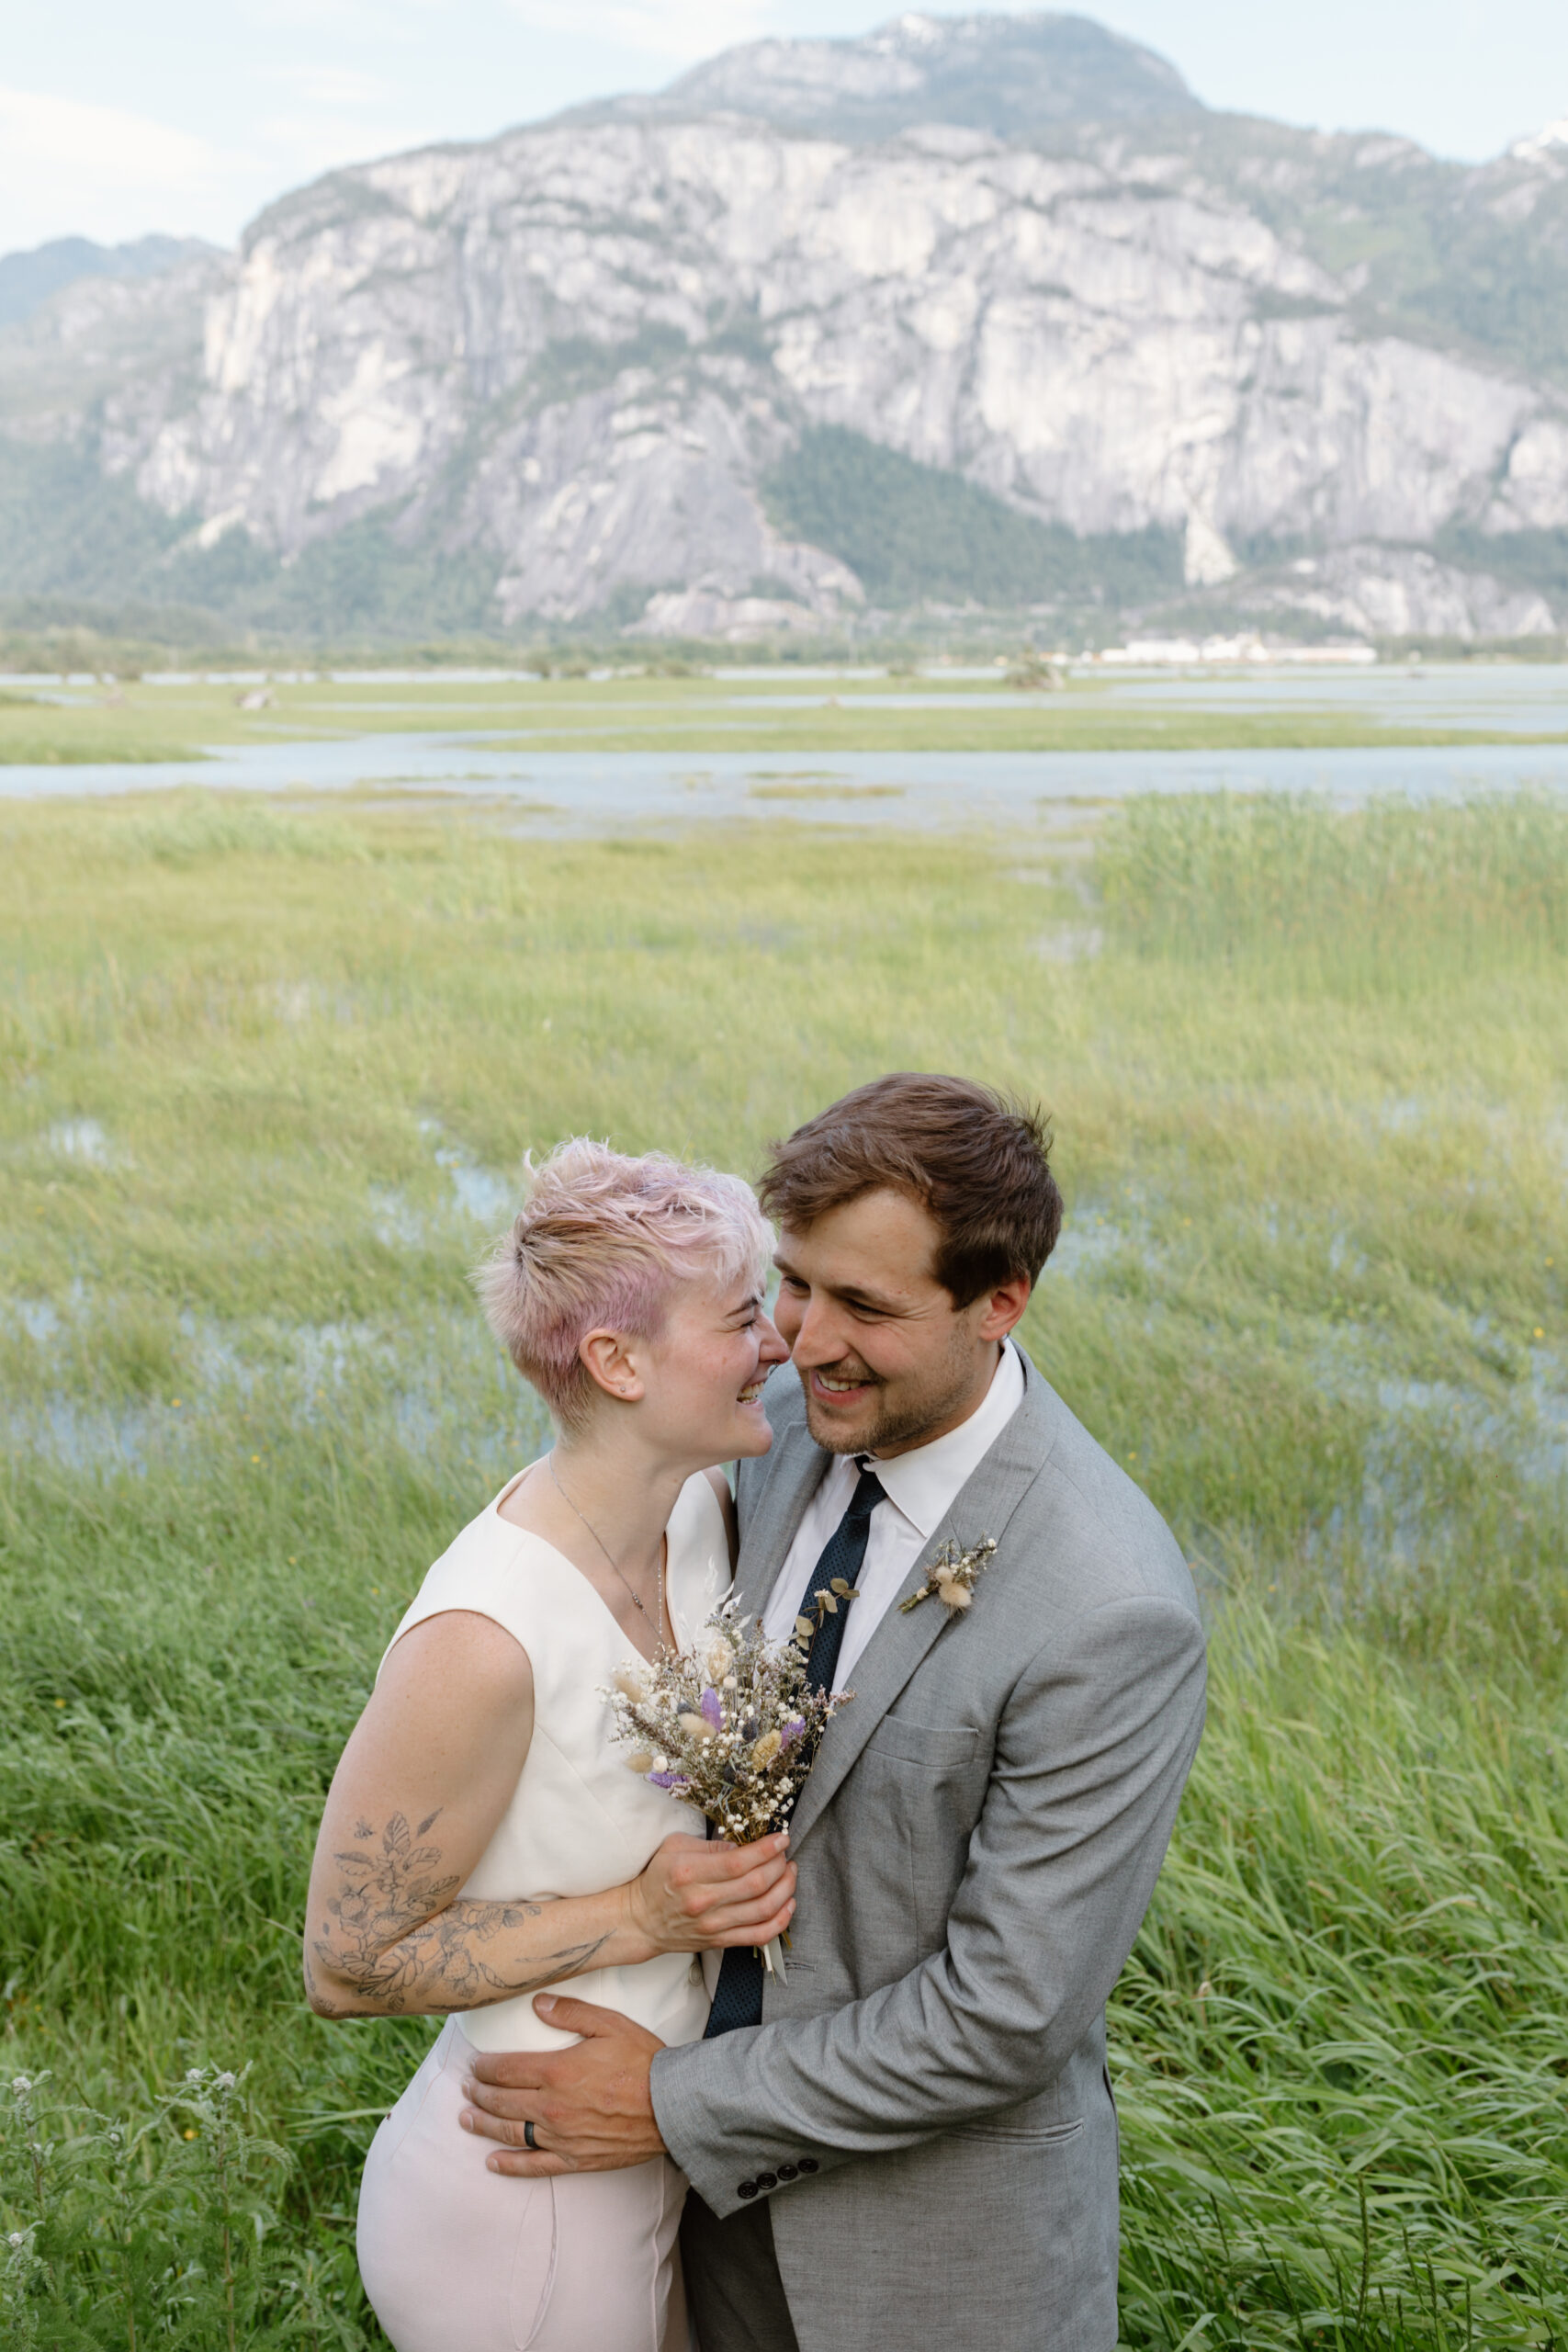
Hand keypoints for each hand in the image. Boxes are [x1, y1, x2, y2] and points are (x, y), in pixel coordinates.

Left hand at [460, 1997, 665, 2174]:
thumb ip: (570, 2013)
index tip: (474, 2065)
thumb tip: (537, 2004)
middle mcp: (552, 2107)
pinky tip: (492, 2162)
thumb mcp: (609, 2024)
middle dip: (479, 2094)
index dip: (485, 2068)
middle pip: (503, 2101)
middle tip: (466, 2089)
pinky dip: (510, 2166)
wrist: (672, 2106)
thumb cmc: (643, 2061)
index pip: (507, 2069)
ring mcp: (561, 2136)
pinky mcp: (575, 2159)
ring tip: (466, 2119)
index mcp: (557, 2071)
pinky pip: (534, 2166)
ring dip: (485, 2125)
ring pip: (510, 2133)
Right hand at [623, 1830, 794, 1957]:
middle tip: (785, 1855)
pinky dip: (781, 1920)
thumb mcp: (675, 1847)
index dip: (767, 1849)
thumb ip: (710, 1845)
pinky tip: (789, 1904)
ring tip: (790, 1873)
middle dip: (780, 1865)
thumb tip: (744, 1846)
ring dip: (786, 1889)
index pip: (740, 1861)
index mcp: (691, 1872)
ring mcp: (714, 1925)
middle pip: (757, 1884)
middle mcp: (704, 1901)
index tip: (783, 1838)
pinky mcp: (720, 1941)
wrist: (641, 1920)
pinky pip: (759, 1935)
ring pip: (764, 1909)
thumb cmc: (658, 1879)